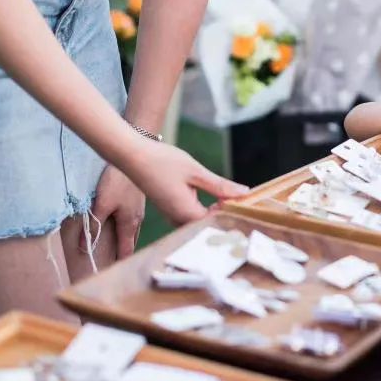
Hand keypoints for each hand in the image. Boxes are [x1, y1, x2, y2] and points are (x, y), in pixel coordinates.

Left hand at [87, 165, 145, 258]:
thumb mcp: (102, 204)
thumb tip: (84, 248)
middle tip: (116, 264)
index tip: (114, 273)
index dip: (120, 262)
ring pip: (134, 229)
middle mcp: (138, 219)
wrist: (133, 157)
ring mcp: (140, 208)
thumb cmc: (117, 181)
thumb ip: (93, 226)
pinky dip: (129, 226)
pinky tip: (124, 222)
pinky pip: (135, 218)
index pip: (126, 249)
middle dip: (125, 252)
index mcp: (129, 223)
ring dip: (127, 239)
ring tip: (119, 246)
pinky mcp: (139, 198)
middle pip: (132, 241)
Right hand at [125, 139, 249, 226]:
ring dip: (216, 210)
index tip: (247, 200)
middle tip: (243, 199)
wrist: (133, 156)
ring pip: (200, 220)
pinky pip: (192, 215)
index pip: (217, 222)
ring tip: (231, 196)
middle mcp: (178, 219)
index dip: (233, 213)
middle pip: (209, 224)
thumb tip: (244, 193)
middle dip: (226, 212)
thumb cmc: (163, 162)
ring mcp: (172, 215)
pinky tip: (215, 197)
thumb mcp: (196, 172)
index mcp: (186, 213)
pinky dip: (205, 208)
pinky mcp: (170, 209)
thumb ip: (220, 186)